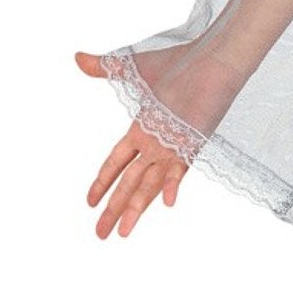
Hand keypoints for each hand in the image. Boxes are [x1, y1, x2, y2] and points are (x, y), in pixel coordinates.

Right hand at [76, 50, 190, 238]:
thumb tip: (78, 59)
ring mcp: (174, 145)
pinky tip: (166, 202)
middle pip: (128, 182)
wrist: (214, 58)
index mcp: (142, 130)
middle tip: (99, 235)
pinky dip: (172, 184)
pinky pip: (180, 166)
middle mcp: (157, 143)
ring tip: (122, 233)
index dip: (102, 182)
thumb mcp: (134, 68)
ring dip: (135, 208)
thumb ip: (104, 67)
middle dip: (112, 208)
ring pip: (148, 183)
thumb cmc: (181, 61)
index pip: (117, 162)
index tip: (89, 202)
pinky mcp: (192, 140)